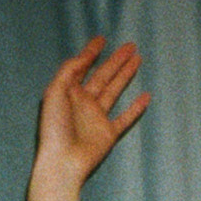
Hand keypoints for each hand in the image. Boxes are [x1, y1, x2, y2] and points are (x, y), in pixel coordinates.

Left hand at [24, 38, 148, 200]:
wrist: (62, 162)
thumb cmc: (54, 128)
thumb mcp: (55, 91)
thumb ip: (70, 70)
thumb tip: (86, 56)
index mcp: (69, 93)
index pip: (82, 67)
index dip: (91, 52)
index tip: (102, 39)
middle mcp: (84, 103)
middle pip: (103, 76)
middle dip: (116, 60)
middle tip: (130, 45)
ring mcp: (97, 118)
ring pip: (115, 91)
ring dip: (126, 75)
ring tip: (138, 58)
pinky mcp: (108, 134)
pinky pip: (125, 118)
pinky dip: (136, 108)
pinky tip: (145, 96)